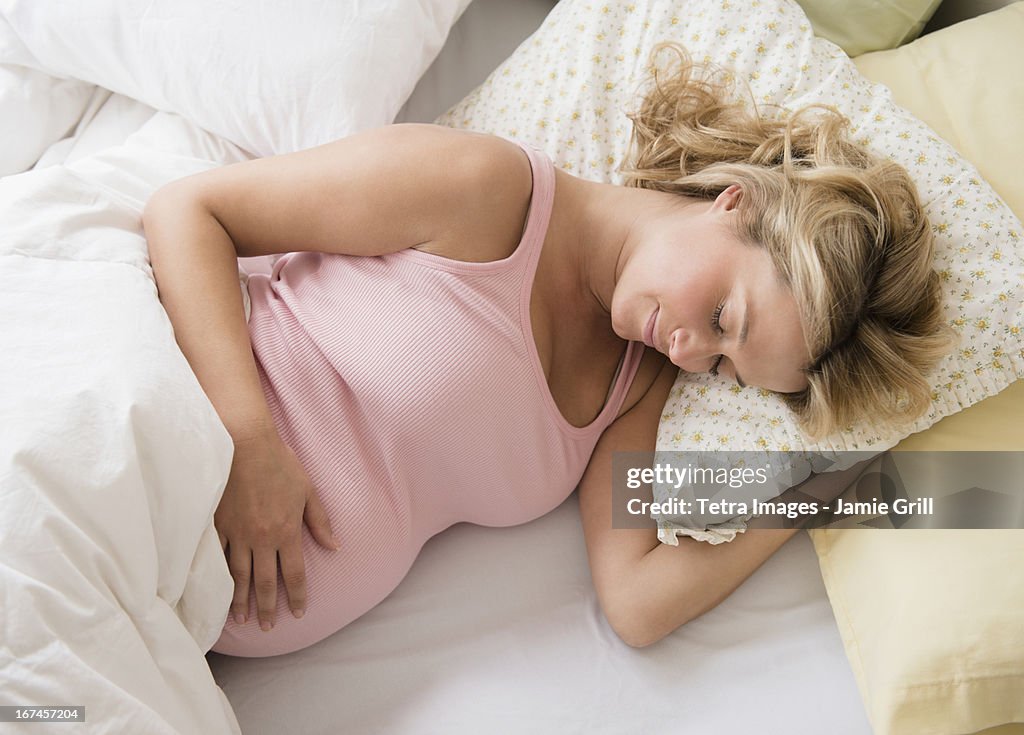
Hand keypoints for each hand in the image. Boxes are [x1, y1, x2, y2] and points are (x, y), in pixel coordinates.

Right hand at [214, 428, 339, 630]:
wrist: (244, 444)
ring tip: (243, 619)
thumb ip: (319, 521)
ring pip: (239, 576)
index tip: (297, 613)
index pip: (295, 574)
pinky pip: (217, 559)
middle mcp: (262, 539)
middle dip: (268, 607)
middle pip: (266, 582)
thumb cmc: (279, 463)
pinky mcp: (217, 526)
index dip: (297, 596)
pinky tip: (217, 592)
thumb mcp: (307, 490)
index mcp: (287, 531)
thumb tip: (335, 547)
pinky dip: (218, 578)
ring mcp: (237, 534)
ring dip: (241, 600)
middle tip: (267, 627)